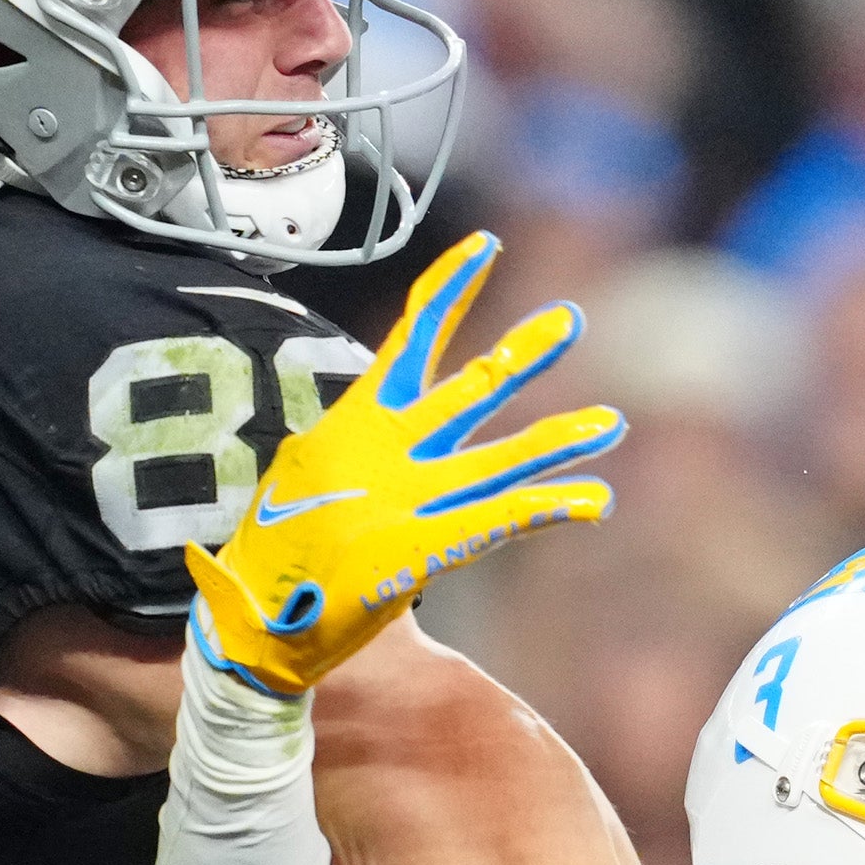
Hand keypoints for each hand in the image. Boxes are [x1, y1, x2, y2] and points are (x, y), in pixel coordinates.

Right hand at [185, 232, 622, 696]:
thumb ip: (357, 441)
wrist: (253, 618)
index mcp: (356, 422)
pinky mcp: (424, 549)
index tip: (486, 247)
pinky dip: (550, 509)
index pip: (411, 339)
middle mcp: (389, 450)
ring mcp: (409, 499)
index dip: (449, 291)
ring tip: (611, 423)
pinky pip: (501, 522)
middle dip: (523, 354)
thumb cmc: (279, 546)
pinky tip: (595, 501)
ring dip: (561, 440)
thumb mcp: (311, 471)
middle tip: (571, 318)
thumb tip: (380, 418)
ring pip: (504, 459)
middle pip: (471, 389)